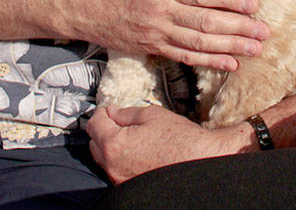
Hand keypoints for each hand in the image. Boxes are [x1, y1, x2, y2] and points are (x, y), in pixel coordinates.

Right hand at [74, 0, 268, 71]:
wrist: (79, 8)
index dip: (230, 1)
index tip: (253, 5)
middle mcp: (162, 14)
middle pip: (207, 23)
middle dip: (239, 28)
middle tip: (264, 32)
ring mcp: (158, 35)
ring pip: (200, 44)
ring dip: (231, 47)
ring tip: (255, 49)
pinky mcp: (153, 49)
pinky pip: (185, 58)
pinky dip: (209, 62)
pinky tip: (229, 63)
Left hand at [88, 104, 251, 182]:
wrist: (200, 161)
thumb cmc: (180, 140)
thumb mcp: (152, 115)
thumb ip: (126, 113)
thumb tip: (114, 112)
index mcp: (115, 145)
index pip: (95, 123)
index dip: (102, 112)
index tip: (109, 109)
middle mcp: (113, 166)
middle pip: (95, 143)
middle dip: (104, 129)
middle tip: (118, 120)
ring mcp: (120, 179)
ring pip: (105, 159)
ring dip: (112, 145)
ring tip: (131, 135)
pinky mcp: (129, 187)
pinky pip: (117, 170)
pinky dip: (122, 159)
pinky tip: (138, 151)